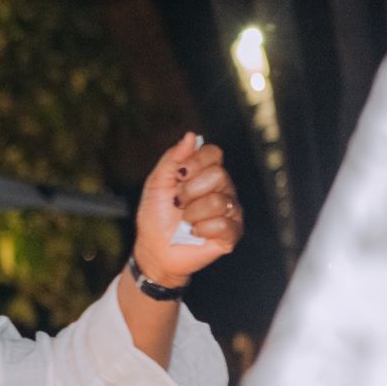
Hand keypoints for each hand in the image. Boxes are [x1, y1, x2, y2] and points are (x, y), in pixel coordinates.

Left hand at [133, 132, 243, 284]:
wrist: (154, 249)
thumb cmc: (155, 216)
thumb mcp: (157, 184)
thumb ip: (172, 159)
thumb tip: (191, 136)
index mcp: (205, 173)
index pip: (213, 153)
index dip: (196, 162)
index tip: (179, 175)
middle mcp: (222, 188)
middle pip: (219, 175)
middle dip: (190, 191)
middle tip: (178, 203)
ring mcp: (230, 210)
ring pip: (219, 201)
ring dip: (192, 214)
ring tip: (185, 221)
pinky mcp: (232, 233)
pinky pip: (224, 224)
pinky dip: (202, 230)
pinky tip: (195, 233)